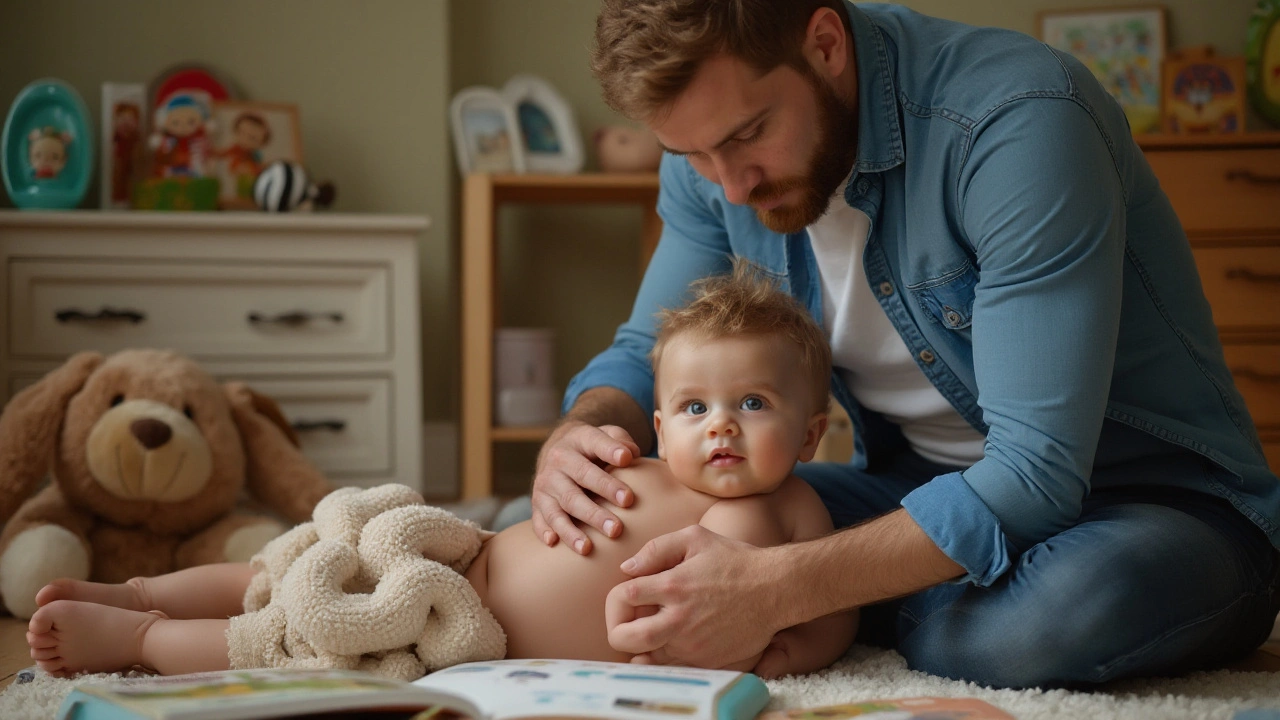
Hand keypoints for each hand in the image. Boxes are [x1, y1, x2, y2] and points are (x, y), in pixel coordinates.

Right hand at [531, 420, 640, 554]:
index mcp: (579, 439)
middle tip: (619, 524)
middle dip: (601, 498)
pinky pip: (539, 518)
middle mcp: (558, 460)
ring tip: (588, 548)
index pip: (596, 443)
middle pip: (581, 479)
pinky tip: (553, 542)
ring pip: (559, 506)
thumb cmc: (594, 449)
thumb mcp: (606, 434)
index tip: (627, 460)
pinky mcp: (538, 503)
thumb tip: (630, 454)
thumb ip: (620, 440)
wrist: (559, 451)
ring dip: (573, 529)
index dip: (610, 451)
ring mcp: (546, 483)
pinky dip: (544, 530)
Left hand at [605, 525, 786, 668]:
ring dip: (644, 644)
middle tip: (630, 621)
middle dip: (618, 629)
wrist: (777, 589)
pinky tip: (678, 637)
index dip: (618, 598)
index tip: (630, 595)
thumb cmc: (736, 560)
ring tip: (658, 626)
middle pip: (623, 638)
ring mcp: (693, 645)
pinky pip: (673, 666)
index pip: (622, 598)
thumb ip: (657, 549)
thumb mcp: (696, 538)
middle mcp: (679, 619)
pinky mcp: (707, 661)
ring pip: (646, 656)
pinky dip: (667, 655)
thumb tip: (626, 569)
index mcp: (673, 586)